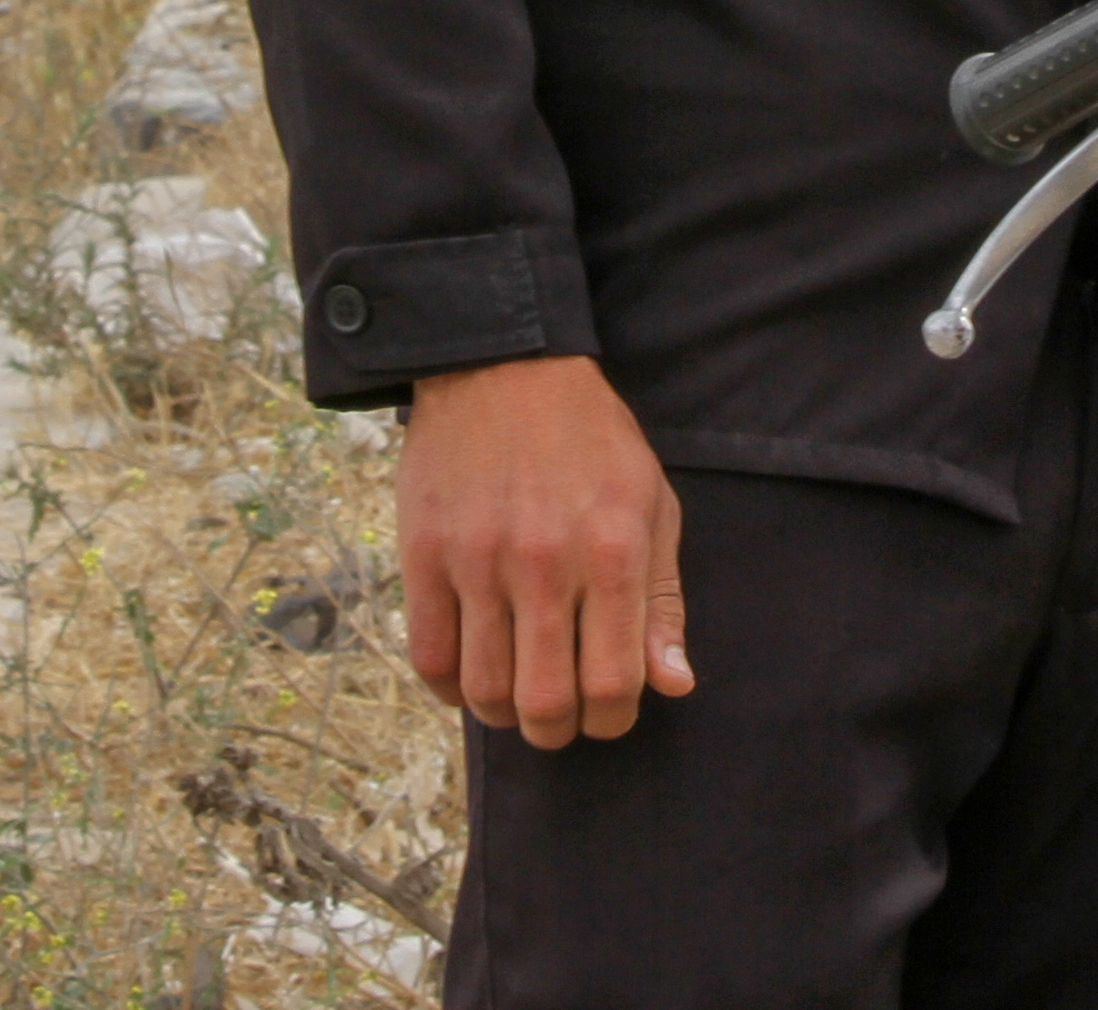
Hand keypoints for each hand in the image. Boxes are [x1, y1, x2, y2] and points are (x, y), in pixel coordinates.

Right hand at [398, 355, 690, 748]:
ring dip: (503, 715)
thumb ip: (662, 601)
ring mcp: (478, 560)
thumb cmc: (591, 439)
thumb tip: (673, 686)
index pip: (614, 684)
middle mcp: (545, 564)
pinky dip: (449, 688)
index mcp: (612, 553)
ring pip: (485, 690)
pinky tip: (468, 677)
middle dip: (557, 732)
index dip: (611, 721)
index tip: (607, 712)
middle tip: (558, 718)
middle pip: (546, 704)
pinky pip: (428, 657)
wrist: (503, 365)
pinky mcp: (424, 553)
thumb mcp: (651, 505)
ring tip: (514, 697)